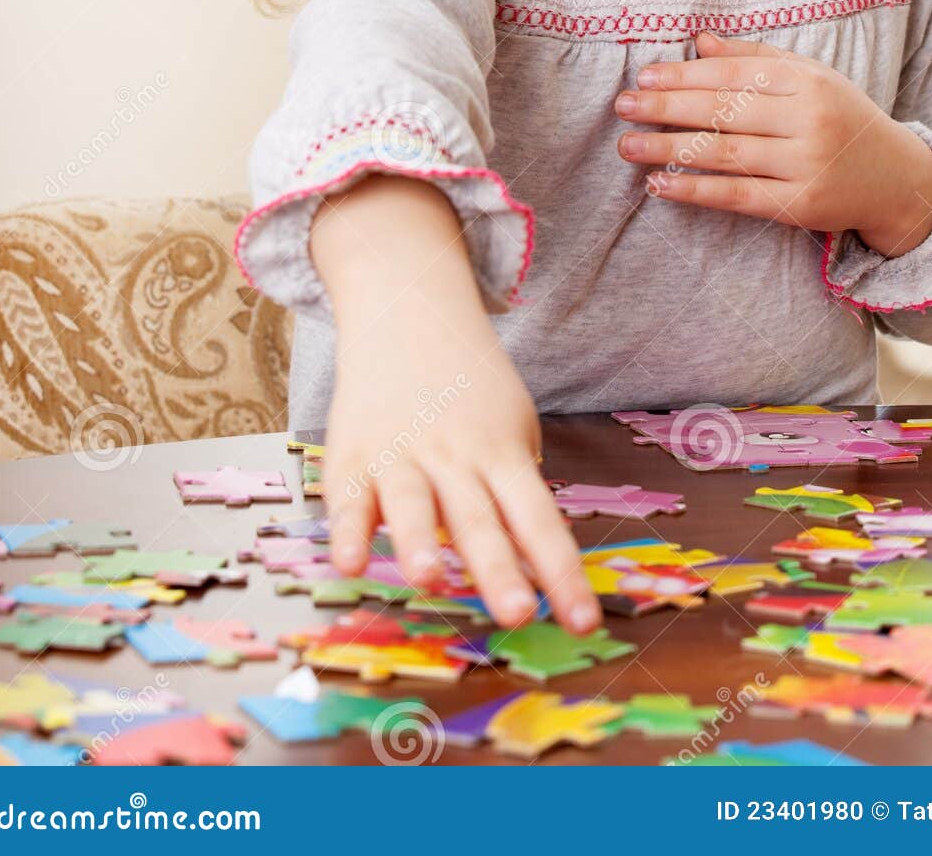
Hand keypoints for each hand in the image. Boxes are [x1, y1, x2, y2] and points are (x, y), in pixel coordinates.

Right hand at [321, 296, 603, 635]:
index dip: (561, 573)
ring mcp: (401, 456)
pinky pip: (348, 498)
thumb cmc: (469, 386)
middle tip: (516, 614)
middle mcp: (455, 458)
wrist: (409, 309)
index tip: (583, 623)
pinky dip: (348, 530)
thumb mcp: (514, 424)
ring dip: (419, 542)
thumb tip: (539, 562)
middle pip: (480, 519)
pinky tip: (350, 562)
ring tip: (428, 580)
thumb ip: (519, 489)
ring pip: (413, 504)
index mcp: (503, 453)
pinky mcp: (352, 456)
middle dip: (498, 569)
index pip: (539, 520)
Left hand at [614, 29, 931, 255]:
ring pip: (726, 153)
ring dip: (670, 149)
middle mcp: (808, 120)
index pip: (736, 74)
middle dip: (668, 107)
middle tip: (623, 106)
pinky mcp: (801, 205)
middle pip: (725, 111)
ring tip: (628, 146)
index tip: (645, 76)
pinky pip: (737, 196)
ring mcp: (805, 165)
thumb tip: (701, 41)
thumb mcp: (812, 78)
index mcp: (809, 81)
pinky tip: (659, 184)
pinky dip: (695, 190)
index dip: (687, 75)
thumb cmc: (844, 119)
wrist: (897, 178)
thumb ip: (756, 57)